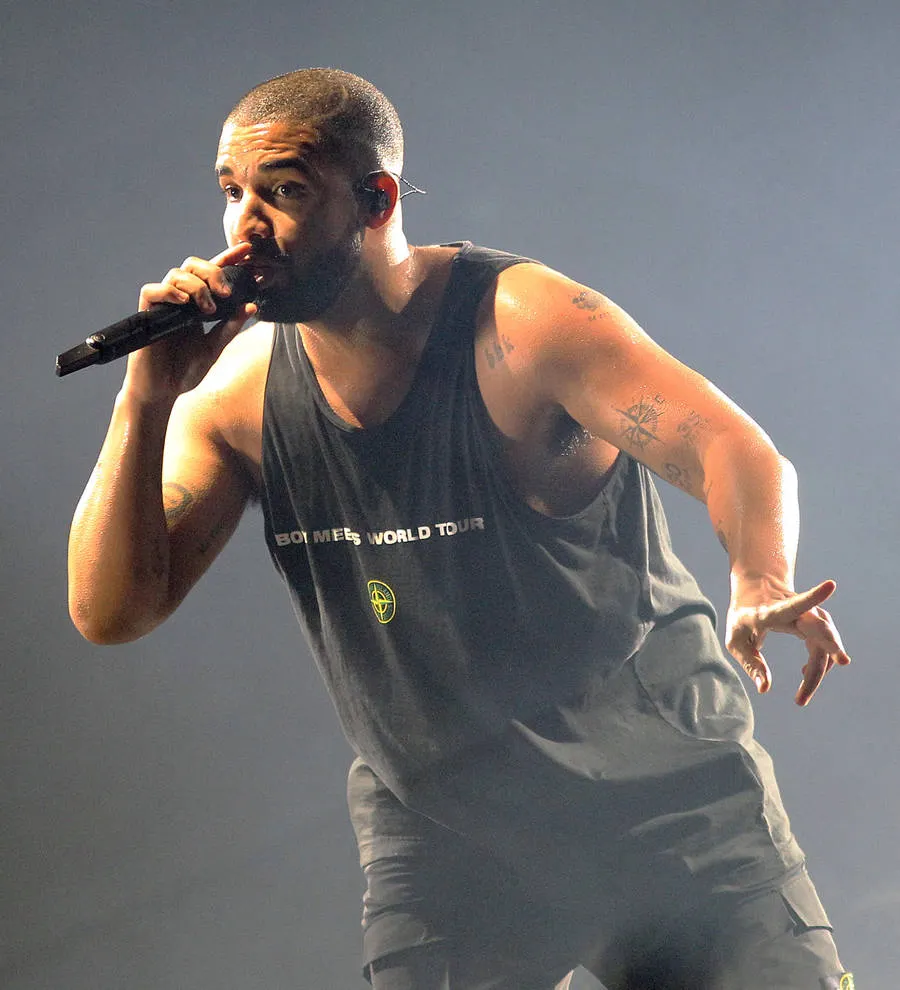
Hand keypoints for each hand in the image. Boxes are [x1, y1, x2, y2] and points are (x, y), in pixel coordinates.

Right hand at [126, 241, 256, 400]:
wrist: (163, 391)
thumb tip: (250, 306)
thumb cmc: (186, 370)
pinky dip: (169, 291)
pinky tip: (184, 302)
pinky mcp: (147, 313)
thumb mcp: (214, 348)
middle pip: (193, 265)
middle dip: (213, 272)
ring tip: (208, 309)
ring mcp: (164, 305)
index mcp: (199, 304)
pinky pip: (153, 290)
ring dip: (197, 286)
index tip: (247, 250)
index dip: (228, 258)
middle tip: (226, 292)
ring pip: (176, 275)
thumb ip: (230, 328)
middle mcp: (181, 299)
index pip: (214, 274)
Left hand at [725, 579, 850, 705]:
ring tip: (801, 696)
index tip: (831, 586)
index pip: (793, 604)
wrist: (757, 591)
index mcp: (771, 611)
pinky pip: (824, 645)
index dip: (812, 597)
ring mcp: (809, 614)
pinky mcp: (817, 622)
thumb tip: (765, 689)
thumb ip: (750, 663)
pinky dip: (819, 663)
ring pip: (825, 640)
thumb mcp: (736, 640)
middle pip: (818, 626)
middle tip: (843, 661)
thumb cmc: (743, 618)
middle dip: (832, 643)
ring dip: (820, 669)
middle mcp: (795, 610)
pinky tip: (804, 673)